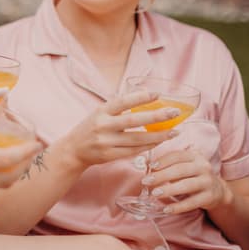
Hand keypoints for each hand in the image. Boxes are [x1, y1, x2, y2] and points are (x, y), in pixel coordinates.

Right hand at [58, 90, 180, 169]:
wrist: (73, 150)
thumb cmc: (91, 128)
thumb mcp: (99, 113)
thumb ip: (118, 108)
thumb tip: (145, 97)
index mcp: (101, 111)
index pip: (122, 102)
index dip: (139, 98)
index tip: (157, 94)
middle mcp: (103, 125)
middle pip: (133, 121)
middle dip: (156, 116)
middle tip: (174, 113)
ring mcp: (106, 142)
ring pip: (138, 139)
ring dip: (158, 135)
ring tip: (174, 131)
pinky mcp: (110, 155)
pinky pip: (134, 151)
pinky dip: (149, 146)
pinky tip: (160, 141)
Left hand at [143, 148, 230, 214]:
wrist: (217, 190)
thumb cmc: (192, 175)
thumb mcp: (184, 165)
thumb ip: (167, 164)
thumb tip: (143, 163)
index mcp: (195, 156)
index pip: (177, 156)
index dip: (163, 160)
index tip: (150, 166)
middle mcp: (203, 167)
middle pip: (180, 170)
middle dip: (162, 175)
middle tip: (146, 181)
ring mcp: (208, 182)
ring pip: (186, 185)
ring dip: (169, 190)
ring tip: (154, 193)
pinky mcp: (210, 197)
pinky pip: (192, 202)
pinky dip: (178, 207)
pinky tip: (167, 209)